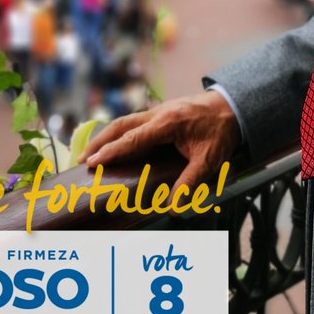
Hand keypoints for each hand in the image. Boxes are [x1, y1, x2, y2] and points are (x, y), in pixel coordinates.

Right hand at [82, 90, 239, 193]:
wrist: (231, 106)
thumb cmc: (220, 132)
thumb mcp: (209, 160)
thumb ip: (190, 183)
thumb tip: (171, 208)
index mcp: (167, 123)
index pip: (133, 139)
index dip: (111, 151)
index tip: (92, 163)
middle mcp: (158, 114)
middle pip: (121, 125)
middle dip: (100, 142)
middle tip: (82, 160)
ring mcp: (158, 111)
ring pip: (125, 121)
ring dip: (107, 136)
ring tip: (90, 153)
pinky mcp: (161, 113)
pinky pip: (134, 122)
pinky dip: (119, 132)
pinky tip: (114, 143)